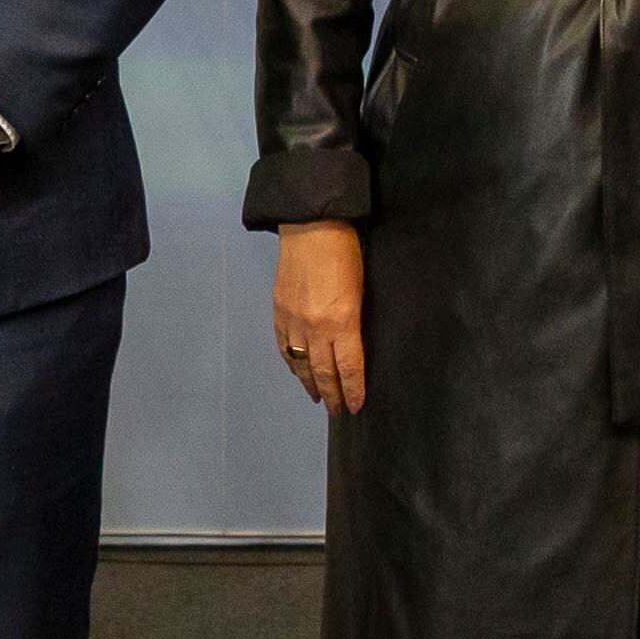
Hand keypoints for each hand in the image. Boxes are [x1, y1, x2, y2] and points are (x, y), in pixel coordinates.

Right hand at [272, 221, 365, 413]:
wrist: (310, 226)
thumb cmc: (346, 254)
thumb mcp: (361, 291)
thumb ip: (355, 322)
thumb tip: (353, 347)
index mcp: (341, 323)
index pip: (347, 368)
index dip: (352, 390)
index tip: (356, 407)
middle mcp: (314, 328)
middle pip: (323, 372)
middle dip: (331, 395)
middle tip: (337, 412)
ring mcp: (292, 321)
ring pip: (300, 364)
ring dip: (309, 384)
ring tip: (317, 397)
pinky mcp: (278, 312)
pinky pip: (283, 347)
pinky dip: (291, 364)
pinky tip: (297, 371)